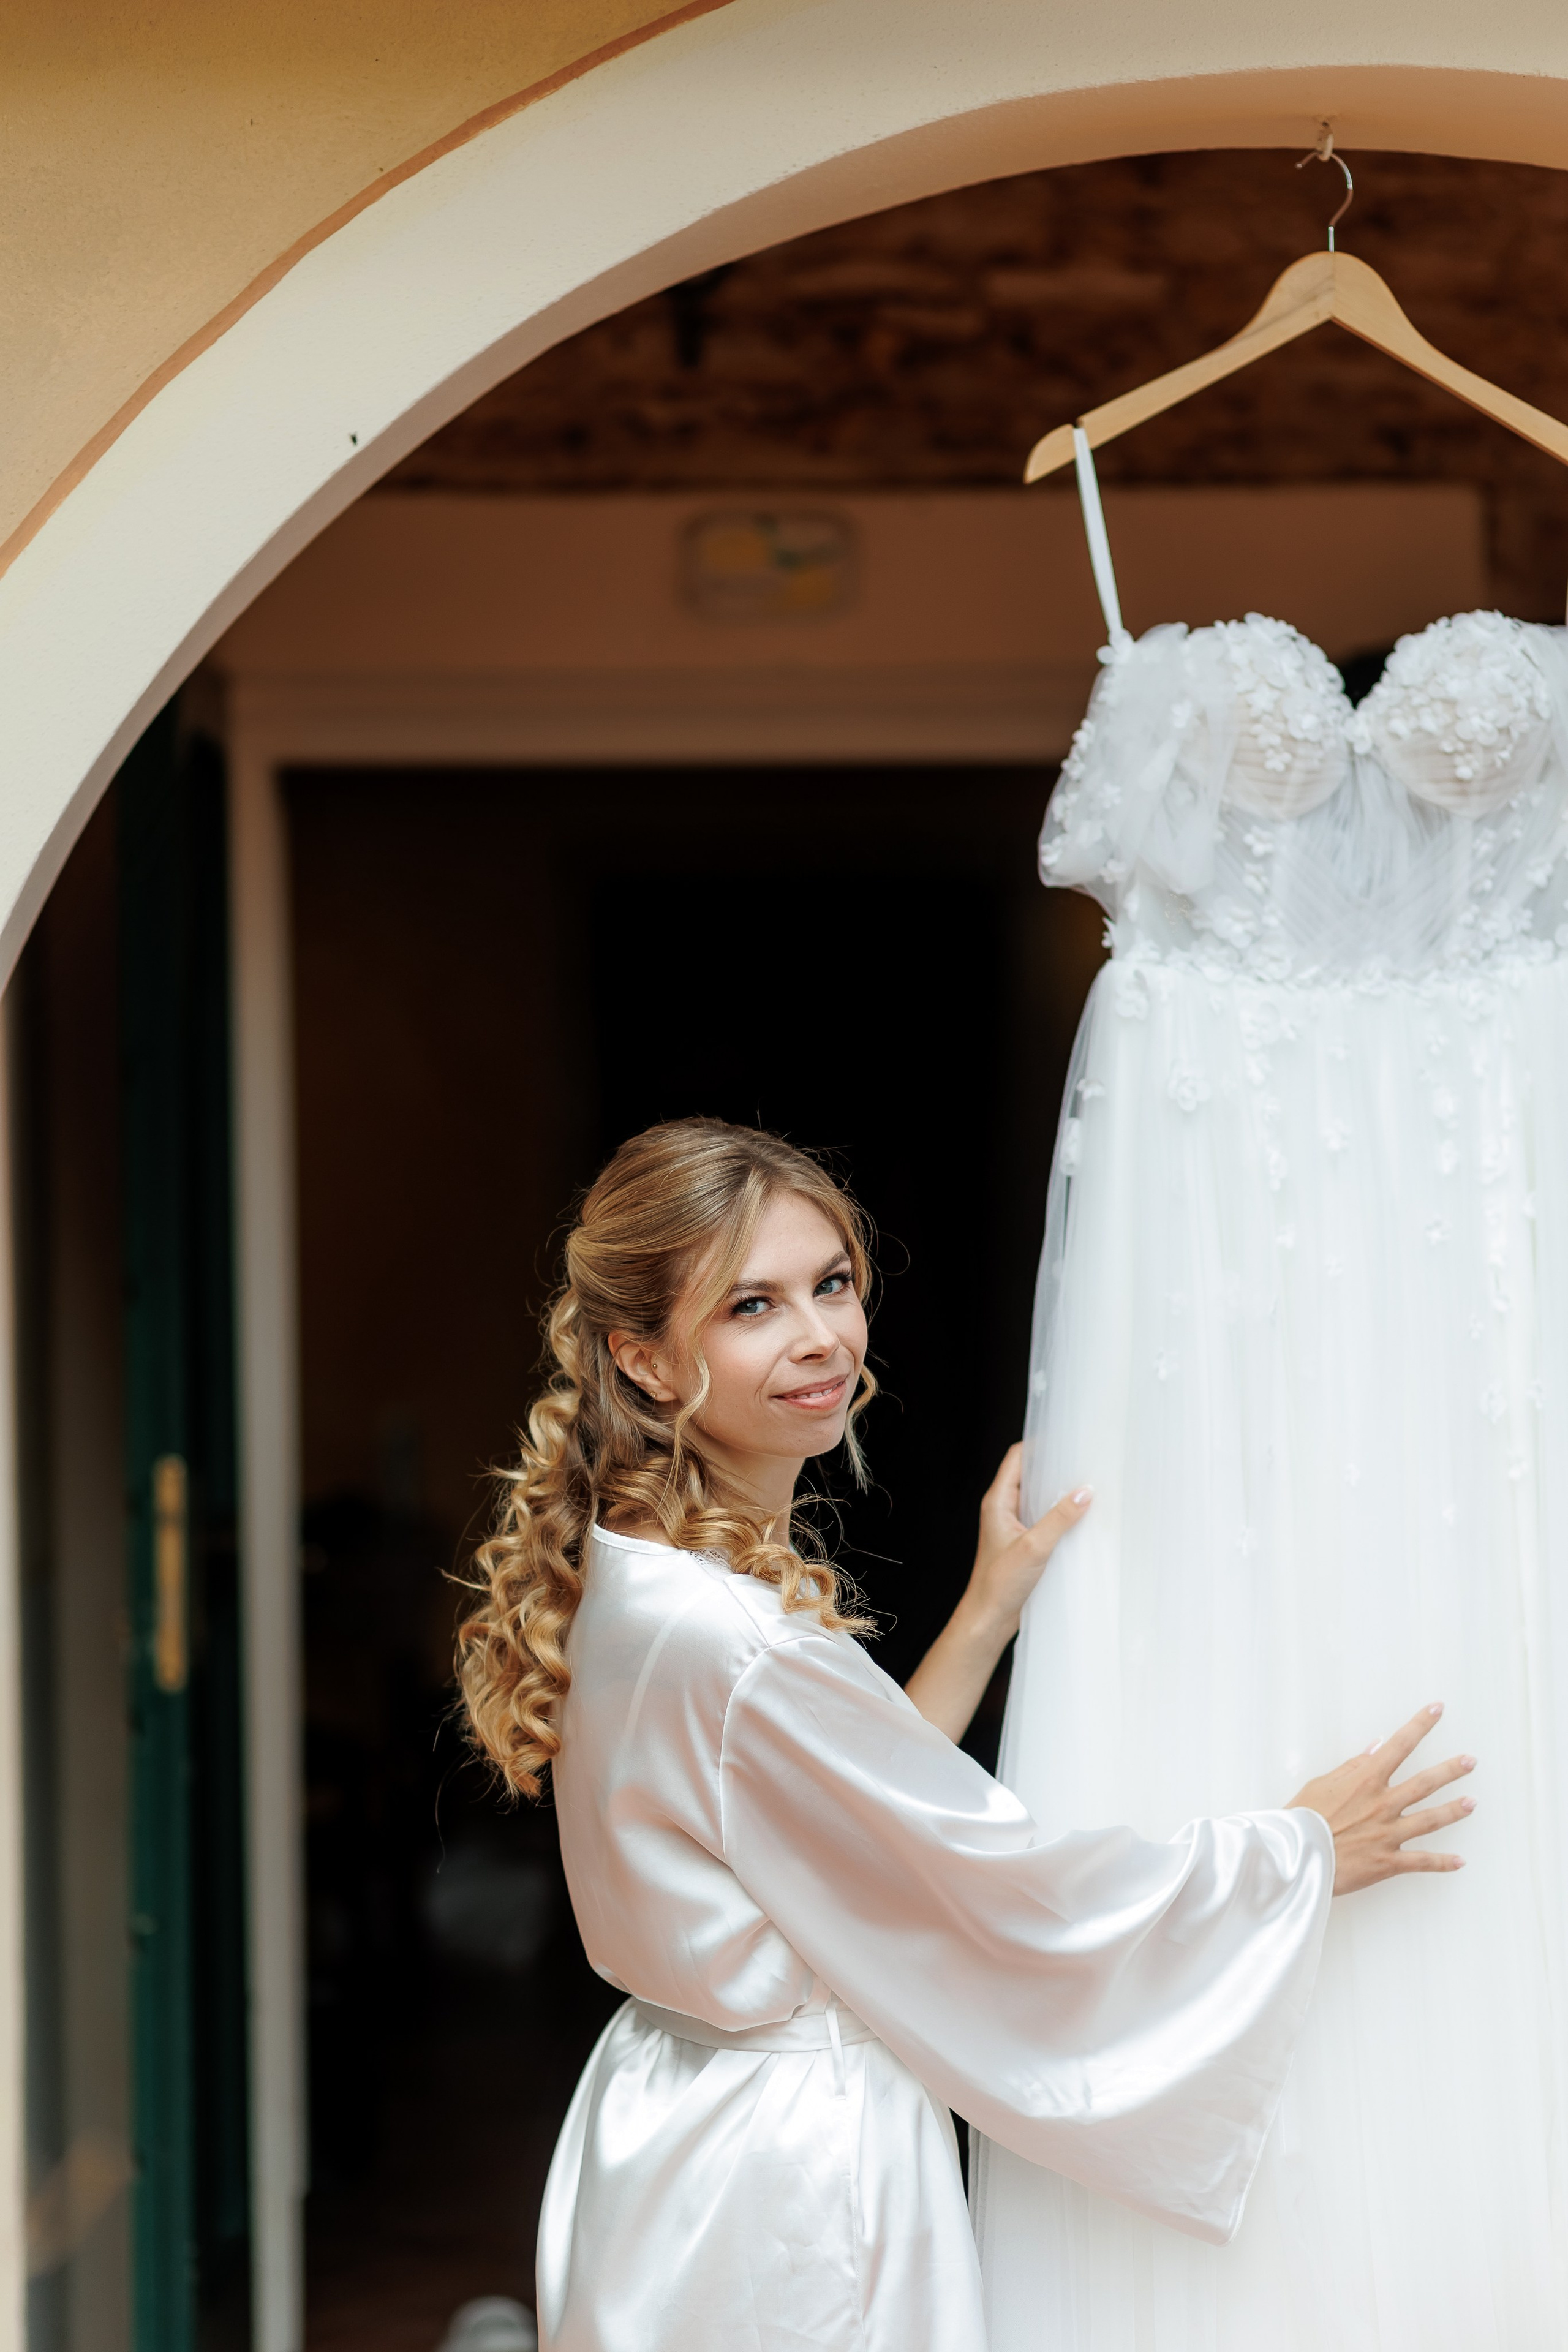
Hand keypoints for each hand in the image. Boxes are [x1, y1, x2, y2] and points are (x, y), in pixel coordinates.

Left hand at [968, 1443, 1092, 1645]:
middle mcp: (1004, 1510)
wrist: (990, 1619)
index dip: (1038, 1445)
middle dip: (1056, 1469)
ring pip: (1040, 1499)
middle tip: (1084, 1464)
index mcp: (997, 1502)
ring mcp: (1015, 1527)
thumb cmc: (998, 1585)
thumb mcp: (1034, 1548)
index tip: (1064, 1440)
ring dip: (1060, 1495)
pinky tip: (1081, 1520)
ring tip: (1088, 1489)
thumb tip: (1083, 1493)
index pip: (1016, 1458)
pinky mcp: (1026, 1544)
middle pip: (1031, 1476)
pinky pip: (1046, 1520)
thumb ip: (1059, 1519)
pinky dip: (1061, 1517)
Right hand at [1288, 1703, 1475, 1895]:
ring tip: (1472, 1803)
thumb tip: (1376, 1747)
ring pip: (1430, 1820)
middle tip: (1470, 1761)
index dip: (1420, 1725)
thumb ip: (1352, 1766)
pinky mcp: (1387, 1862)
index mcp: (1365, 1780)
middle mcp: (1382, 1804)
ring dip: (1453, 1811)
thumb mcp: (1321, 1783)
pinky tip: (1460, 1862)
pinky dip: (1442, 1863)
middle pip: (1425, 1783)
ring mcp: (1388, 1834)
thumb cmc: (1302, 1818)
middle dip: (1450, 1771)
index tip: (1437, 1709)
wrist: (1295, 1857)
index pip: (1399, 1745)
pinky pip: (1421, 1862)